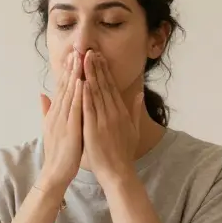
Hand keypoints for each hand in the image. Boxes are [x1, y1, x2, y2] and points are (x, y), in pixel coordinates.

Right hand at [38, 49, 83, 191]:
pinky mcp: (70, 129)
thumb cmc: (57, 152)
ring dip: (74, 76)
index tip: (71, 56)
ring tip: (79, 59)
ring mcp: (63, 120)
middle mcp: (57, 114)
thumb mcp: (50, 128)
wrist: (55, 171)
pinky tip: (82, 82)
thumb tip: (42, 95)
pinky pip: (75, 109)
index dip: (66, 71)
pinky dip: (79, 95)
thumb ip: (47, 111)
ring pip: (70, 94)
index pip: (61, 88)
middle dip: (70, 68)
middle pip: (65, 87)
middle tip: (76, 49)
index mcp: (55, 113)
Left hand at [81, 50, 140, 183]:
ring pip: (96, 93)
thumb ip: (136, 111)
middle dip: (96, 67)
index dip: (105, 71)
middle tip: (89, 50)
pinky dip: (85, 94)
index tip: (99, 57)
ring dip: (90, 75)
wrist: (119, 172)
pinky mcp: (94, 128)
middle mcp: (113, 113)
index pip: (111, 86)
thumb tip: (140, 95)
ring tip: (84, 59)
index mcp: (121, 112)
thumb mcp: (134, 130)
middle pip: (104, 85)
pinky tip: (81, 82)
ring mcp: (104, 120)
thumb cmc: (124, 153)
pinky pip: (89, 108)